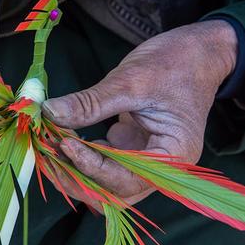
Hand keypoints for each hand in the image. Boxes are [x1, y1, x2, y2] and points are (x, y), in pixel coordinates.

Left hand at [42, 21, 237, 207]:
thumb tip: (51, 113)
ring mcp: (146, 159)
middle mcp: (162, 167)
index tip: (64, 144)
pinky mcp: (132, 148)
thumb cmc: (175, 63)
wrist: (198, 51)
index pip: (127, 179)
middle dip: (79, 180)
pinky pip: (104, 165)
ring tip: (49, 148)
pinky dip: (81, 157)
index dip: (92, 166)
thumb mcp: (130, 80)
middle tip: (47, 156)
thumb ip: (91, 103)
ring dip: (77, 172)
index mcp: (173, 156)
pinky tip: (60, 139)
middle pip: (115, 193)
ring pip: (106, 184)